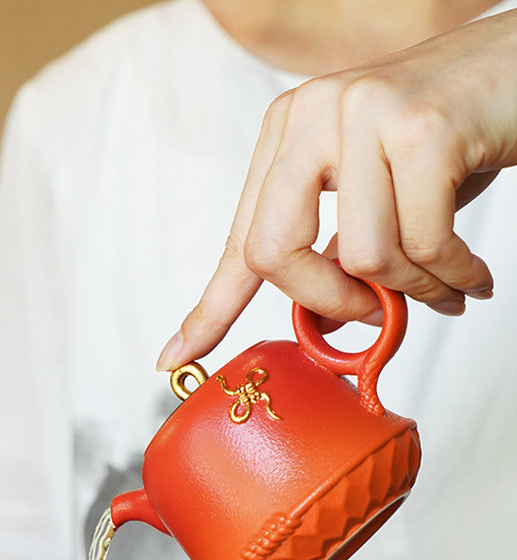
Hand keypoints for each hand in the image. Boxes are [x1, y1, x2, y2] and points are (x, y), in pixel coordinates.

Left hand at [158, 9, 516, 369]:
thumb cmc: (454, 139)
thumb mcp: (378, 196)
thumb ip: (338, 253)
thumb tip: (320, 325)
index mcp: (290, 132)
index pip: (241, 238)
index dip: (210, 308)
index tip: (175, 356)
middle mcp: (314, 115)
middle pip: (275, 252)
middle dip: (329, 305)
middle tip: (376, 318)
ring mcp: (364, 113)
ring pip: (364, 257)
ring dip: (414, 291)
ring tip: (447, 286)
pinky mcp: (422, 127)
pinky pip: (423, 244)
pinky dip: (453, 277)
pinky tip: (473, 277)